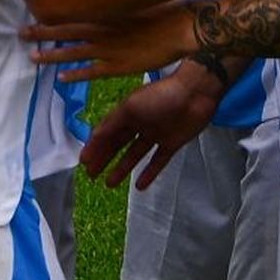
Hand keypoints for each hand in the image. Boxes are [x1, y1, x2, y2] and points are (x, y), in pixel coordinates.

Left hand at [25, 0, 194, 81]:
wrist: (180, 28)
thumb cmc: (161, 9)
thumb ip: (116, 0)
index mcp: (105, 13)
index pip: (71, 14)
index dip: (51, 16)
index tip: (33, 12)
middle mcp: (102, 30)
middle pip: (65, 32)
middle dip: (42, 34)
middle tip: (21, 33)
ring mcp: (108, 50)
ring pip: (72, 53)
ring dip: (52, 56)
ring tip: (33, 58)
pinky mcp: (118, 67)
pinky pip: (91, 72)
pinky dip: (75, 75)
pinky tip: (61, 78)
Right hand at [77, 67, 220, 189]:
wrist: (195, 93)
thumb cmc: (161, 96)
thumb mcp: (131, 106)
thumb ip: (113, 123)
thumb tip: (94, 136)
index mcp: (127, 112)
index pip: (106, 132)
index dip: (94, 147)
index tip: (83, 162)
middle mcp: (139, 124)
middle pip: (117, 144)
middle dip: (103, 159)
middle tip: (91, 175)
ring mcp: (155, 134)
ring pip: (134, 155)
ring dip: (121, 168)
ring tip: (109, 184)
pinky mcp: (172, 144)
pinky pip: (157, 161)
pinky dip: (149, 173)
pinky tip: (139, 186)